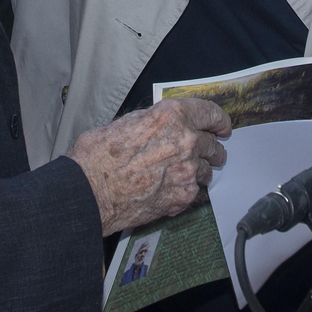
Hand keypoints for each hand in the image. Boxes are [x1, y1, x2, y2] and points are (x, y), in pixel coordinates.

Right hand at [65, 97, 231, 236]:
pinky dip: (185, 191)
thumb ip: (154, 123)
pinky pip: (194, 192)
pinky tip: (169, 191)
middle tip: (207, 153)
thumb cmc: (98, 155)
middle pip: (212, 145)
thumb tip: (162, 126)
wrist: (89, 190)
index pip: (210, 114)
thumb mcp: (126, 123)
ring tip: (183, 175)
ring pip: (206, 170)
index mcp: (172, 116)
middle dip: (211, 149)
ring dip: (198, 171)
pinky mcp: (183, 196)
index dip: (219, 120)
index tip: (222, 127)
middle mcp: (185, 140)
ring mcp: (187, 170)